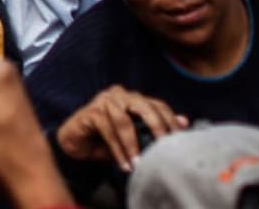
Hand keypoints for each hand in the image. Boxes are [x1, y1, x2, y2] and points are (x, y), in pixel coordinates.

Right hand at [56, 85, 187, 171]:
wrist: (76, 142)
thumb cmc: (106, 139)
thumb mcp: (132, 137)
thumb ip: (151, 130)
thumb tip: (183, 124)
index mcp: (133, 98)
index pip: (156, 104)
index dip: (169, 119)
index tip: (180, 136)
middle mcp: (120, 94)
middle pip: (143, 106)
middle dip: (156, 125)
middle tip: (163, 146)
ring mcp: (104, 100)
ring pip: (124, 120)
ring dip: (132, 144)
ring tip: (139, 163)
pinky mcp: (91, 111)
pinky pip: (107, 130)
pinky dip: (117, 149)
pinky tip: (123, 164)